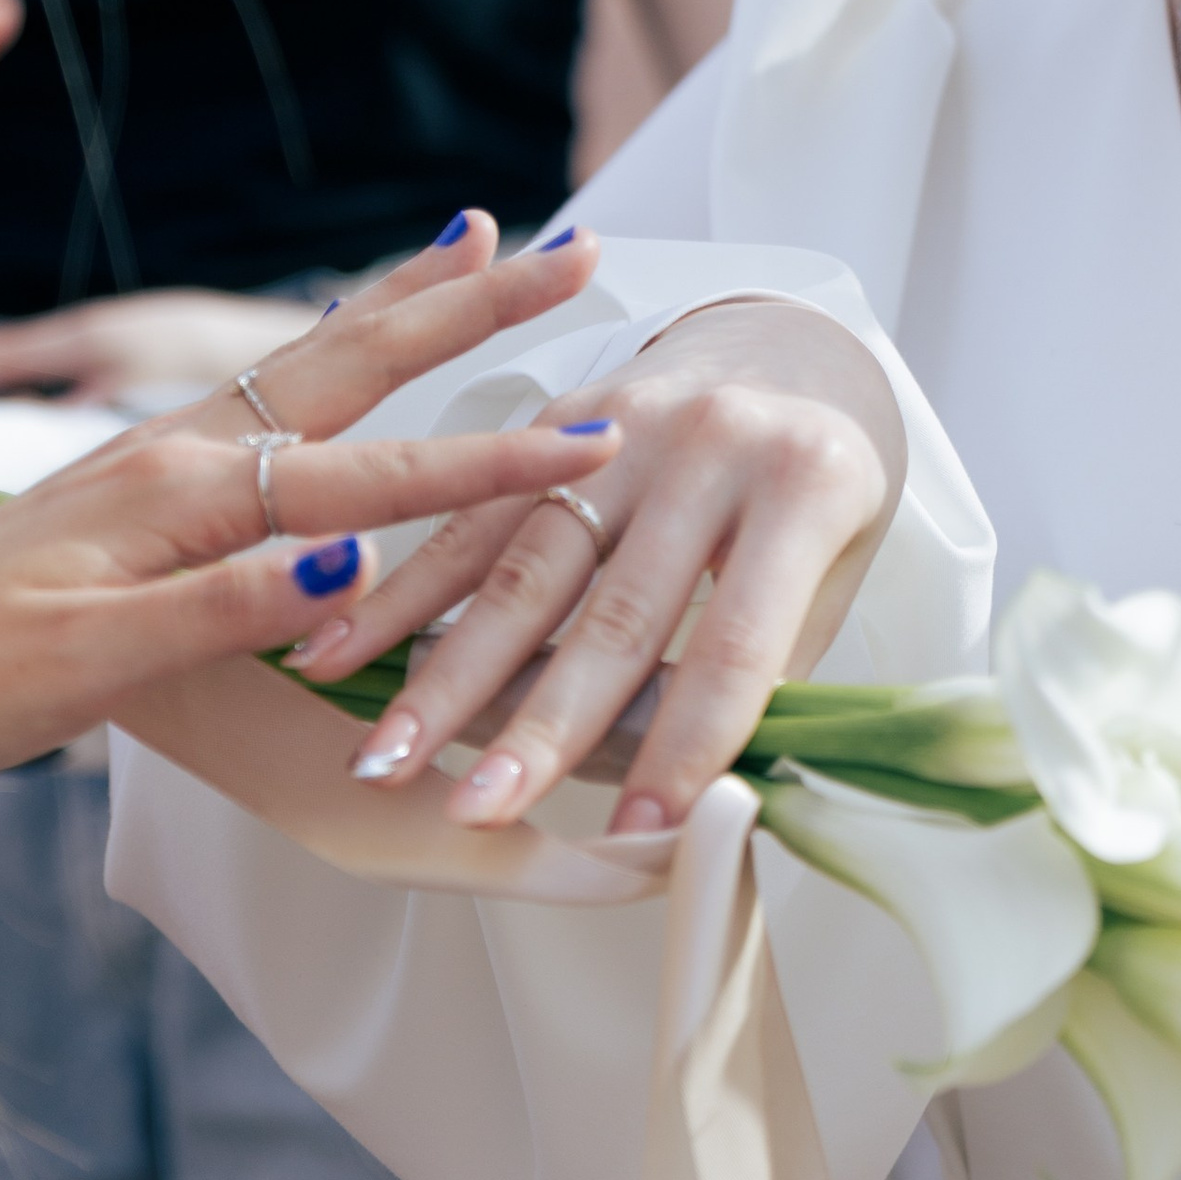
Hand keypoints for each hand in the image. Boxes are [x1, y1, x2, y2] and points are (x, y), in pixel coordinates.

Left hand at [0, 218, 616, 797]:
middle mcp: (180, 455)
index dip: (486, 468)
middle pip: (354, 366)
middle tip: (575, 246)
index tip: (593, 440)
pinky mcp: (138, 490)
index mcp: (182, 494)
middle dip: (470, 307)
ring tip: (478, 242)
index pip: (370, 481)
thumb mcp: (87, 662)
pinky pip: (271, 405)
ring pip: (313, 369)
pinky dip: (338, 360)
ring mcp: (158, 462)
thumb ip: (221, 606)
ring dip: (406, 308)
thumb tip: (351, 558)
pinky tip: (350, 353)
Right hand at [286, 290, 904, 831]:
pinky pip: (473, 518)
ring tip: (392, 757)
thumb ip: (771, 672)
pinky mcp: (554, 417)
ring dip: (448, 673)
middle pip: (613, 611)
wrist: (791, 346)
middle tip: (481, 815)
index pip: (737, 641)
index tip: (637, 833)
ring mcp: (623, 424)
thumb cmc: (819, 484)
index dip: (685, 744)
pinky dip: (406, 592)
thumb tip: (703, 796)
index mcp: (804, 483)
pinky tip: (343, 647)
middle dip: (539, 727)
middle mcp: (709, 443)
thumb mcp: (837, 568)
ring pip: (523, 566)